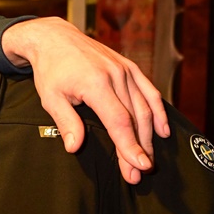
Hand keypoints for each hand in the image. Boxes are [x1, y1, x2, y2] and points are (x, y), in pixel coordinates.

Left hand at [1, 17, 168, 183]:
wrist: (55, 39)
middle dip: (139, 148)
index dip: (129, 146)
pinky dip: (158, 111)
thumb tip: (75, 147)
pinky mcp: (129, 67)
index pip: (119, 121)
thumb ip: (66, 122)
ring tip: (147, 160)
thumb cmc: (51, 70)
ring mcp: (125, 70)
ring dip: (148, 136)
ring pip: (144, 108)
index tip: (138, 167)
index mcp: (96, 83)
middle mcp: (115, 75)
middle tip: (139, 174)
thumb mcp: (51, 97)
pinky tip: (162, 131)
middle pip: (135, 118)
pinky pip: (149, 91)